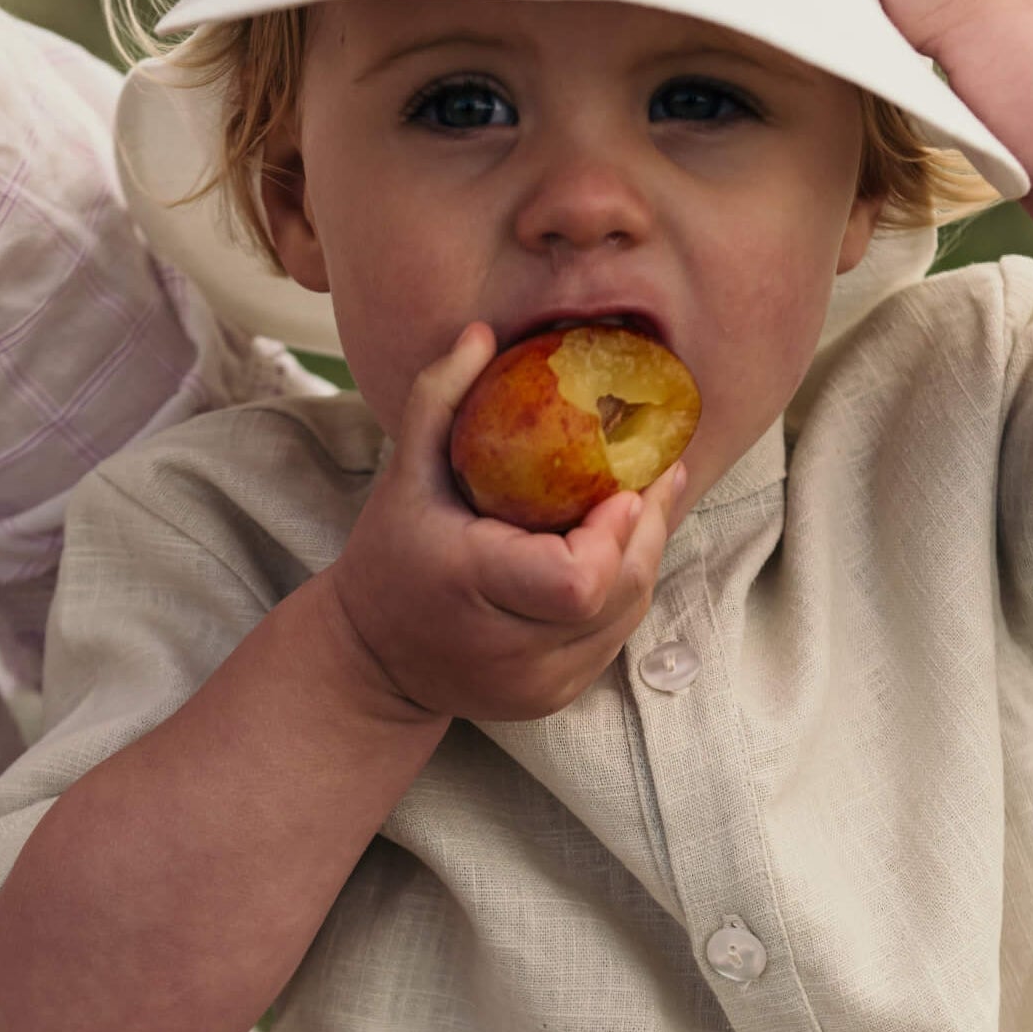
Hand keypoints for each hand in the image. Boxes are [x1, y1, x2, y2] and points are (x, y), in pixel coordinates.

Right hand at [327, 323, 684, 721]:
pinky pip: (613, 640)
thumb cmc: (390, 560)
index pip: (578, 582)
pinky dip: (624, 593)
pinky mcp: (553, 699)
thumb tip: (482, 332)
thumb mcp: (404, 477)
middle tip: (661, 476)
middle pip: (619, 596)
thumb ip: (439, 400)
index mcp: (472, 591)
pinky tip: (620, 550)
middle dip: (650, 532)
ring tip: (650, 503)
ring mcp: (537, 685)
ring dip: (645, 559)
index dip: (616, 535)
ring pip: (627, 618)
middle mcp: (510, 653)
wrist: (371, 664)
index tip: (622, 487)